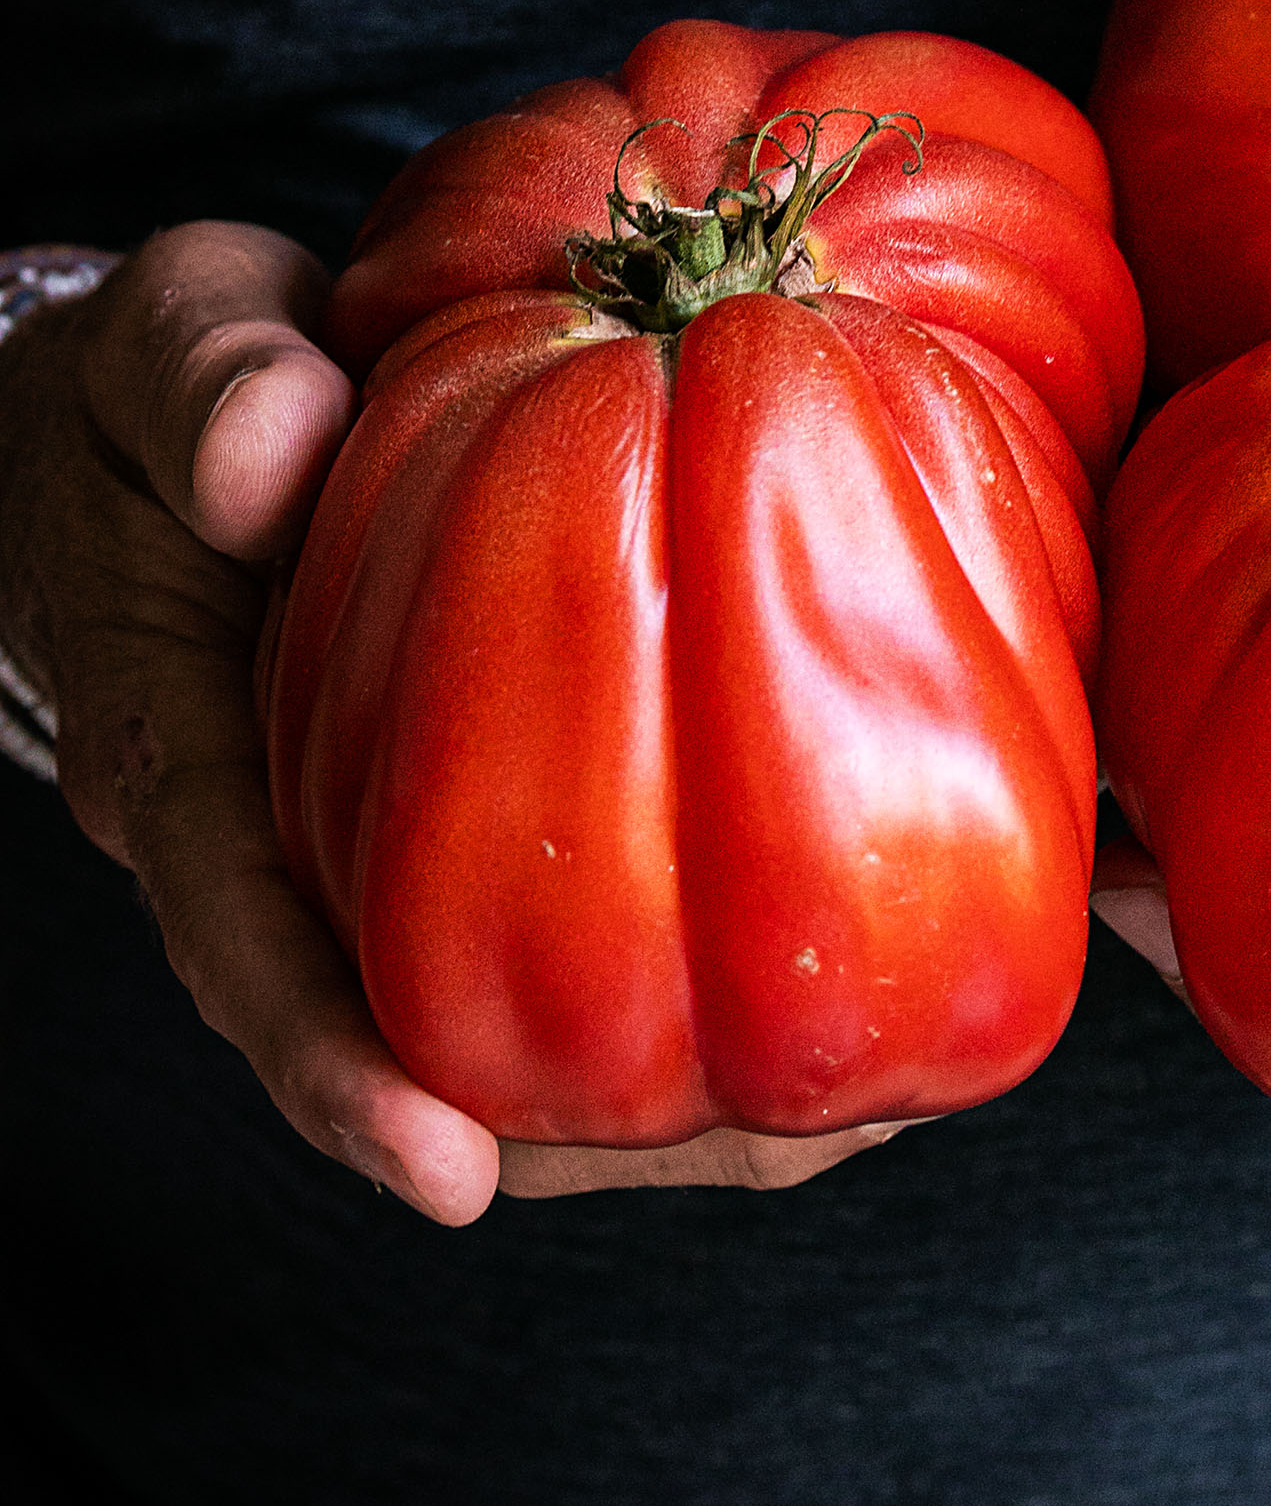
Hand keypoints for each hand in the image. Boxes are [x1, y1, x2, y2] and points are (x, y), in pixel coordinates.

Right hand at [0, 223, 906, 1223]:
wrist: (193, 433)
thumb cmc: (179, 392)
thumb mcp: (168, 340)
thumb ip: (207, 385)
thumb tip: (274, 455)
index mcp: (179, 751)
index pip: (243, 937)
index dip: (334, 1065)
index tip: (440, 1165)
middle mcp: (293, 850)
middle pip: (420, 1046)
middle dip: (588, 1128)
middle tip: (788, 1141)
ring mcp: (399, 856)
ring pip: (524, 1027)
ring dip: (679, 1088)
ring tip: (867, 1105)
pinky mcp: (497, 827)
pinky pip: (593, 927)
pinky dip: (713, 966)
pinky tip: (863, 958)